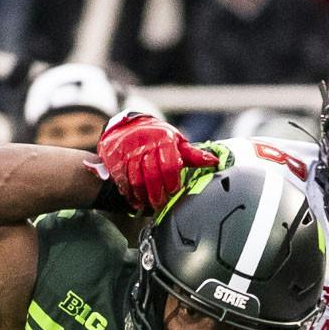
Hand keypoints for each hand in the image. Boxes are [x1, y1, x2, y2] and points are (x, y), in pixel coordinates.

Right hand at [94, 113, 222, 212]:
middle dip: (156, 194)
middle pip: (150, 175)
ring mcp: (127, 150)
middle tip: (160, 204)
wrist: (128, 125)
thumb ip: (193, 155)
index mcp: (163, 140)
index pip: (169, 165)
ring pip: (134, 179)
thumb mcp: (177, 142)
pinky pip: (121, 178)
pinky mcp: (114, 157)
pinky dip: (128, 192)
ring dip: (141, 195)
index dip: (171, 182)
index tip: (173, 191)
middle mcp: (144, 143)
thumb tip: (214, 161)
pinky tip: (134, 200)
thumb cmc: (158, 137)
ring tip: (147, 204)